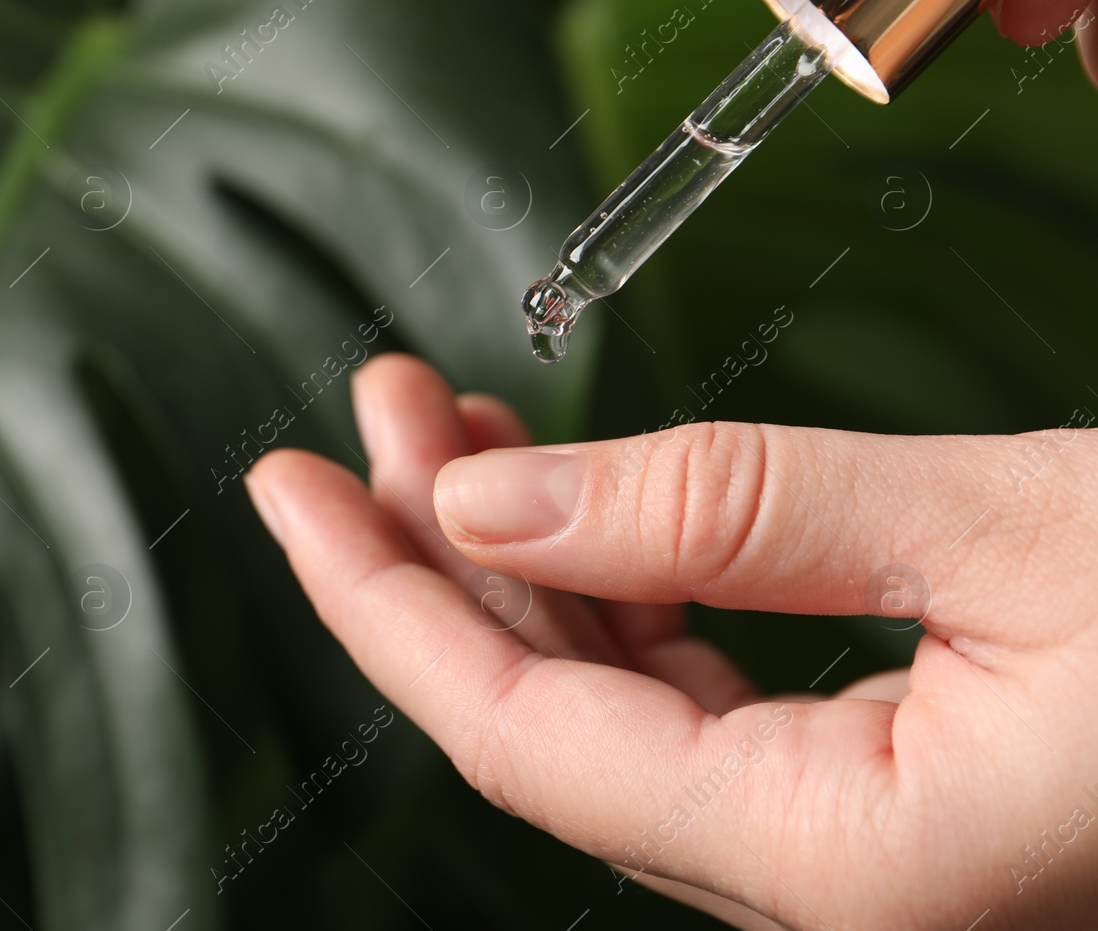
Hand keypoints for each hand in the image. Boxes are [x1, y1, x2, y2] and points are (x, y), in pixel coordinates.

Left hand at [245, 353, 1097, 929]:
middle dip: (434, 552)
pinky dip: (623, 582)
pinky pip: (698, 690)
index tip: (290, 487)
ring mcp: (850, 847)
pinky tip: (581, 497)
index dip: (377, 602)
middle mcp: (826, 886)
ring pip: (612, 699)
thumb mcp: (1005, 529)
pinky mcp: (880, 793)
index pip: (515, 736)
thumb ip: (732, 511)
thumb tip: (495, 497)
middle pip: (541, 716)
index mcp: (843, 866)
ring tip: (454, 420)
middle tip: (375, 412)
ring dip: (524, 552)